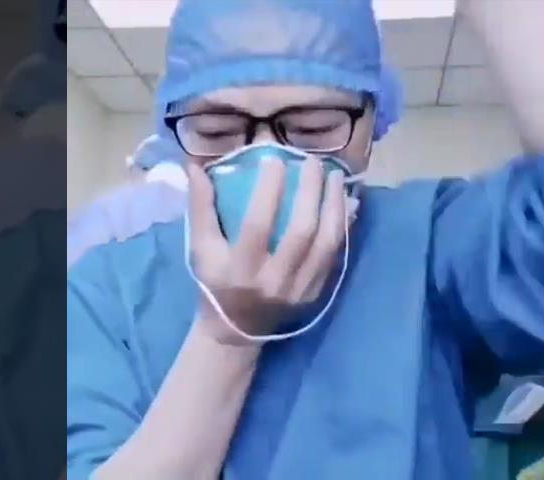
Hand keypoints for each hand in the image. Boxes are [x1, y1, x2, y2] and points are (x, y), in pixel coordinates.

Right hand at [186, 155, 345, 344]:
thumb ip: (200, 207)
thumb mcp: (200, 249)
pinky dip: (344, 226)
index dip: (269, 190)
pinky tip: (348, 202)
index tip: (275, 160)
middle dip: (310, 192)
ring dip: (334, 205)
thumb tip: (195, 165)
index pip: (258, 224)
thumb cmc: (215, 282)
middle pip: (301, 231)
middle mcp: (273, 280)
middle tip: (313, 162)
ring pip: (326, 242)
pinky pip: (337, 254)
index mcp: (240, 269)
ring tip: (335, 176)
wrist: (238, 329)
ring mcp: (300, 288)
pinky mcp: (317, 291)